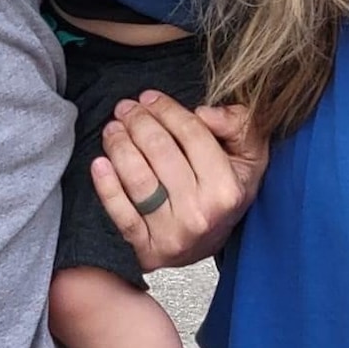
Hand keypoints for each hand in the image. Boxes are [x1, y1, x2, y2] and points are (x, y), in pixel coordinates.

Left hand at [91, 95, 267, 269]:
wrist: (210, 242)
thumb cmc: (226, 192)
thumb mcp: (249, 156)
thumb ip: (238, 125)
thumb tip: (204, 113)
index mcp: (227, 189)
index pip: (192, 135)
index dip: (167, 110)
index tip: (150, 98)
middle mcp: (201, 214)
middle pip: (160, 152)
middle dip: (138, 122)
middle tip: (126, 108)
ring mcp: (173, 234)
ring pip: (138, 180)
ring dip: (119, 146)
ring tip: (113, 129)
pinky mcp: (148, 249)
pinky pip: (121, 214)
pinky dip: (107, 186)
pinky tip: (100, 163)